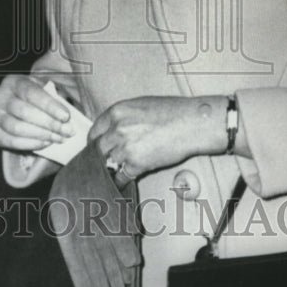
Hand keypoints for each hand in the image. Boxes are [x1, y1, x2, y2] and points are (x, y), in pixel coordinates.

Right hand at [0, 74, 74, 150]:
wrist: (17, 104)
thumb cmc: (34, 97)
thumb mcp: (43, 89)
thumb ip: (53, 98)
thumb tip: (66, 118)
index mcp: (12, 81)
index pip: (30, 92)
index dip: (49, 105)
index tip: (66, 117)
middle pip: (24, 111)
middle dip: (48, 123)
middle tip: (66, 131)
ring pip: (16, 128)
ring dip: (41, 135)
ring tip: (58, 138)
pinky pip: (10, 141)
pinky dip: (29, 144)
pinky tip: (45, 143)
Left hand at [88, 95, 227, 178]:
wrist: (191, 123)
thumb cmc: (172, 111)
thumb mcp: (141, 105)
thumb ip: (123, 117)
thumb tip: (113, 129)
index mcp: (116, 112)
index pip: (94, 131)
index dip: (95, 141)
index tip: (96, 147)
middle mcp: (117, 129)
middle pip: (98, 148)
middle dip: (101, 156)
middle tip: (105, 161)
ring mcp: (126, 147)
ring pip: (109, 163)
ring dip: (113, 167)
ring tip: (117, 170)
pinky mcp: (137, 163)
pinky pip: (121, 176)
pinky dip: (121, 180)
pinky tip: (122, 181)